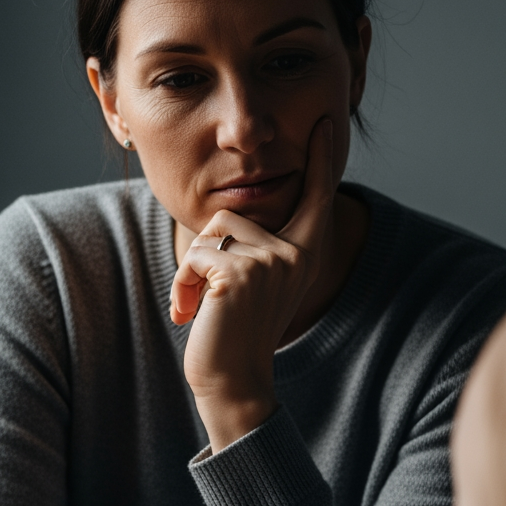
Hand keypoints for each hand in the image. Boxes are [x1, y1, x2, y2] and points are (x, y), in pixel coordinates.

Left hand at [170, 118, 335, 452]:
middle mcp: (295, 254)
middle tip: (206, 297)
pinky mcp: (240, 272)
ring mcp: (271, 261)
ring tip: (201, 305)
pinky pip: (195, 254)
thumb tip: (235, 217)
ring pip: (211, 233)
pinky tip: (191, 314)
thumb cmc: (235, 337)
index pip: (316, 198)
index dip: (319, 160)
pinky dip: (183, 284)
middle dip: (205, 253)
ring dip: (192, 270)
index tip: (323, 122)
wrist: (231, 383)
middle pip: (233, 214)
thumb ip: (258, 252)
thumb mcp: (253, 288)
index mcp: (304, 254)